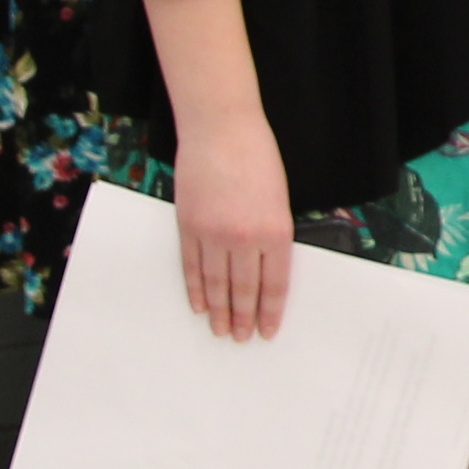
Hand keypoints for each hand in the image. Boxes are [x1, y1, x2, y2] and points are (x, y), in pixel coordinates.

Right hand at [174, 107, 296, 340]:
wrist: (221, 130)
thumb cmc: (257, 157)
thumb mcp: (280, 198)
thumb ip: (273, 234)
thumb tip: (266, 268)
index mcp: (275, 231)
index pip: (274, 284)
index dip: (270, 311)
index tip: (267, 331)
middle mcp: (245, 238)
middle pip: (244, 289)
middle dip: (243, 318)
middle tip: (241, 339)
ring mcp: (213, 234)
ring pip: (215, 283)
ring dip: (218, 310)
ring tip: (220, 331)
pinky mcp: (189, 226)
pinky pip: (191, 266)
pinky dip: (195, 289)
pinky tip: (199, 305)